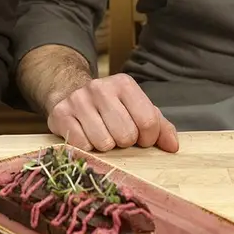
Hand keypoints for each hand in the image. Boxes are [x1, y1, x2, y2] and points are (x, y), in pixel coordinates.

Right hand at [46, 74, 179, 152]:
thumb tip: (173, 147)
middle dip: (125, 142)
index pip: (148, 122)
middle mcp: (100, 88)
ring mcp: (78, 100)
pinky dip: (87, 148)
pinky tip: (86, 136)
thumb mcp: (138, 110)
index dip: (148, 139)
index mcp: (124, 84)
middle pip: (126, 135)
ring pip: (104, 143)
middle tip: (117, 135)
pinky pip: (82, 146)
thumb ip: (160, 127)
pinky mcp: (60, 114)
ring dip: (106, 147)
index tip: (141, 138)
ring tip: (101, 134)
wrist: (70, 92)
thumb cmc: (111, 107)